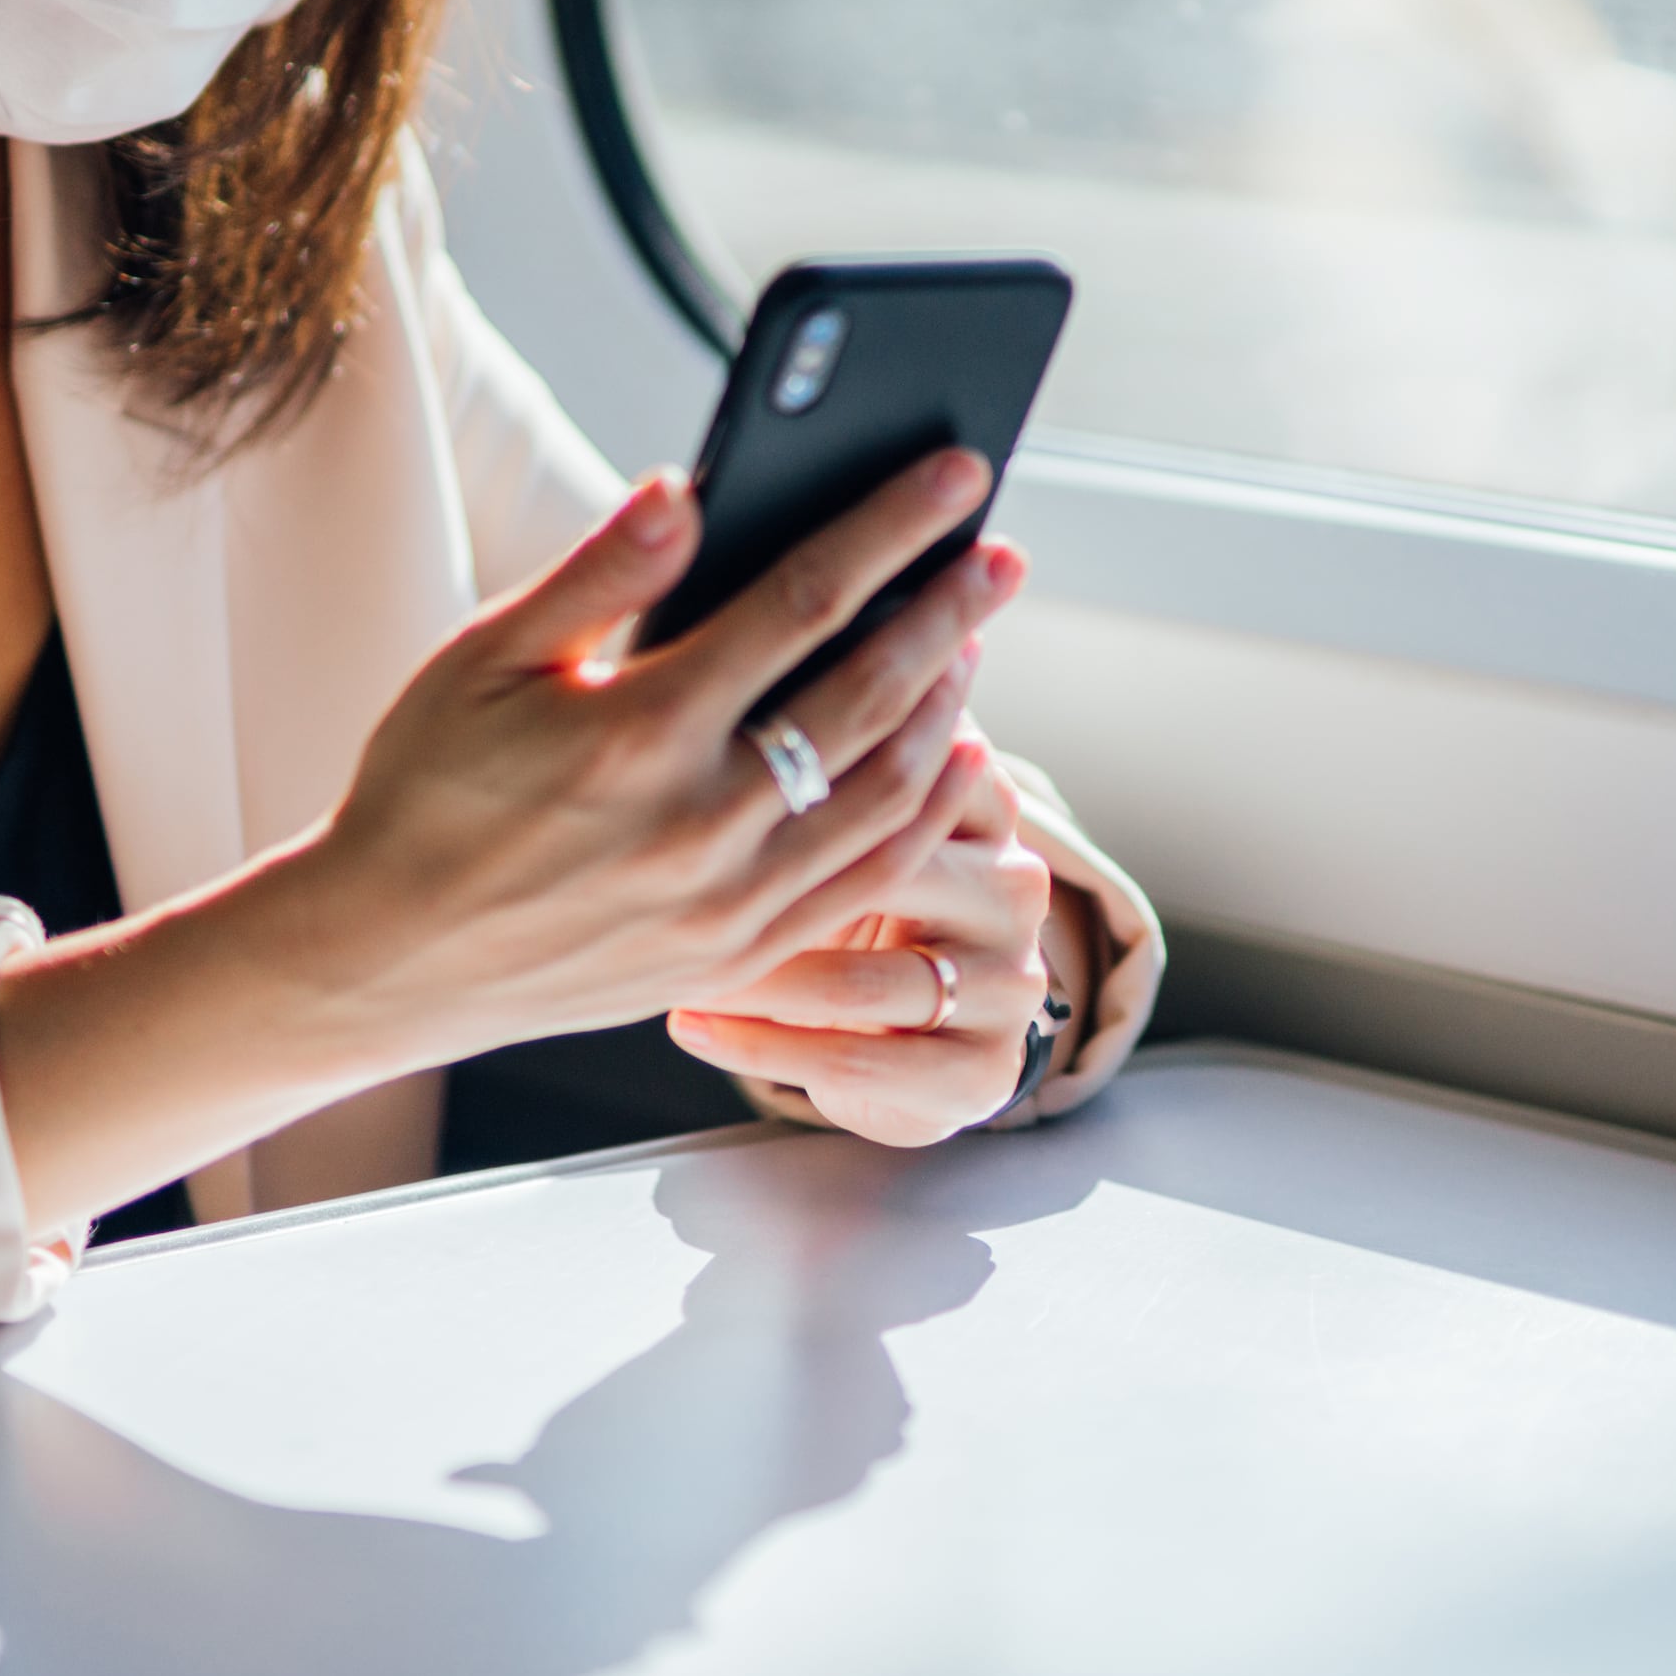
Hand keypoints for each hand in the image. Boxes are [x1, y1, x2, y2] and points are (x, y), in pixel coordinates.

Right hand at [258, 449, 1026, 1062]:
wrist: (384, 957)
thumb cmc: (424, 791)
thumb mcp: (482, 660)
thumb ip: (598, 575)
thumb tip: (689, 487)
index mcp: (638, 731)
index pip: (803, 601)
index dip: (892, 529)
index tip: (960, 476)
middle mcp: (700, 822)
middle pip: (870, 694)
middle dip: (949, 610)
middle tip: (1005, 553)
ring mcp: (728, 902)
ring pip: (885, 793)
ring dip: (946, 708)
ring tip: (973, 641)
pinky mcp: (735, 956)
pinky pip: (865, 882)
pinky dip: (925, 816)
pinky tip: (953, 760)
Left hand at [665, 737, 1060, 1144]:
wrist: (911, 1029)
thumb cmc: (839, 876)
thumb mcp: (837, 797)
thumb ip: (810, 716)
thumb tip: (709, 601)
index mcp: (985, 796)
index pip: (922, 756)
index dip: (821, 749)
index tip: (711, 734)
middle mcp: (1010, 882)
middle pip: (899, 866)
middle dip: (774, 866)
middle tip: (665, 857)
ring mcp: (1002, 980)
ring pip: (871, 982)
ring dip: (763, 977)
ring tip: (665, 958)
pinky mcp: (974, 1074)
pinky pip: (861, 1062)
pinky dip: (764, 1045)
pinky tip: (688, 1022)